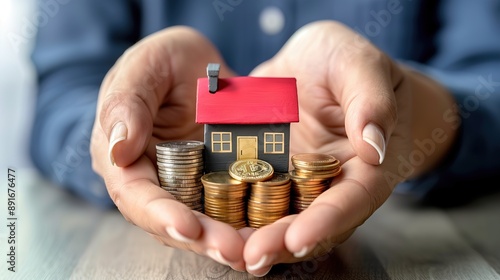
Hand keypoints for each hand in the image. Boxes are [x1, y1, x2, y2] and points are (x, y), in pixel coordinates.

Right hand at [90, 27, 249, 270]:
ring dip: (227, 241)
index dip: (160, 214)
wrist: (198, 67)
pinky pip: (230, 209)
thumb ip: (127, 101)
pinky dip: (246, 223)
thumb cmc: (164, 62)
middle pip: (172, 220)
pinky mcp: (217, 186)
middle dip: (202, 238)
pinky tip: (269, 233)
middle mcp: (154, 181)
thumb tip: (118, 147)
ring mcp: (188, 187)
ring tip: (254, 252)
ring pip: (203, 223)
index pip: (136, 195)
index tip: (189, 228)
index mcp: (125, 157)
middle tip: (235, 251)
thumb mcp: (145, 66)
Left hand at [243, 21, 457, 275]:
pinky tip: (210, 223)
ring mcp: (296, 181)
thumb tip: (373, 146)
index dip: (327, 222)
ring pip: (279, 217)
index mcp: (365, 165)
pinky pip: (251, 196)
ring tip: (228, 251)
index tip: (299, 238)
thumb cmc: (348, 62)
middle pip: (311, 221)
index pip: (352, 200)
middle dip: (282, 242)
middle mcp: (331, 183)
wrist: (315, 62)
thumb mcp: (360, 65)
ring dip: (255, 238)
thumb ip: (370, 101)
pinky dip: (235, 212)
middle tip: (251, 256)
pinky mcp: (268, 172)